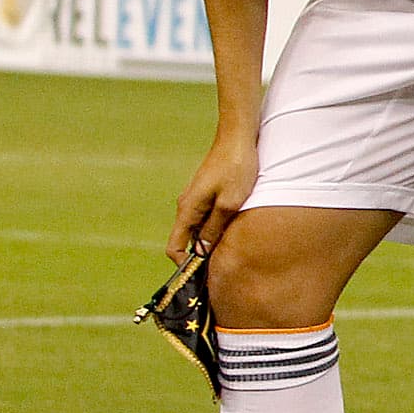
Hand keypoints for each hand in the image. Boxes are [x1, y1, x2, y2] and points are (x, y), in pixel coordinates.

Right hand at [171, 130, 260, 260]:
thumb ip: (214, 228)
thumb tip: (201, 252)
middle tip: (222, 266)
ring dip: (211, 240)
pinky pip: (206, 216)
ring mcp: (196, 198)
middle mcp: (186, 205)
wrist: (238, 137)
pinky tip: (234, 227)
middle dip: (200, 255)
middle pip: (187, 240)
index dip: (185, 265)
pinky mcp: (206, 192)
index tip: (202, 275)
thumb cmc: (236, 168)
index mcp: (187, 210)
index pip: (174, 247)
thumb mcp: (230, 203)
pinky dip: (216, 226)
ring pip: (198, 228)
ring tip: (232, 248)